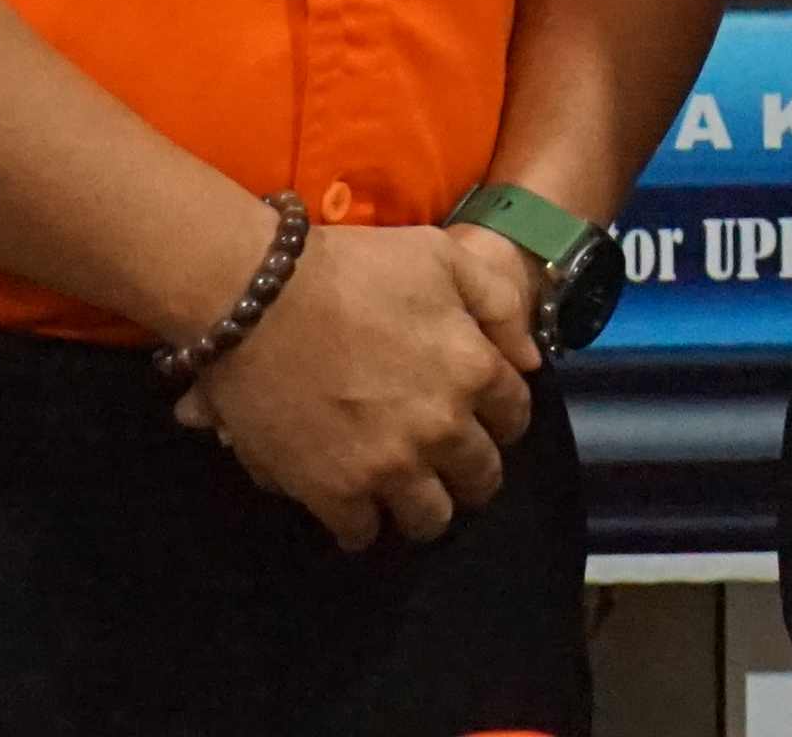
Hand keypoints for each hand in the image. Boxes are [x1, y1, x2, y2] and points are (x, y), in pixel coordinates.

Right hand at [179, 225, 533, 550]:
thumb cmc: (354, 268)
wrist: (261, 298)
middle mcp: (442, 427)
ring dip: (424, 509)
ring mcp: (389, 466)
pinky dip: (362, 527)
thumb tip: (530, 360)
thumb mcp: (444, 256)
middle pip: (480, 479)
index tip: (482, 420)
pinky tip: (355, 509)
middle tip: (448, 465)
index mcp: (473, 369)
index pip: (515, 418)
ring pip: (430, 520)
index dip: (501, 419)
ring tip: (405, 495)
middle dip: (470, 473)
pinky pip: (362, 534)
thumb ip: (499, 303)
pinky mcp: (334, 492)